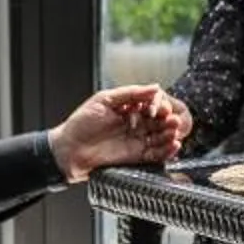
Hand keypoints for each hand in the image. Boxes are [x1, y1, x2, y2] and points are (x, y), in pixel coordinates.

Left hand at [53, 84, 189, 178]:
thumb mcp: (104, 100)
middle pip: (159, 121)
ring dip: (170, 134)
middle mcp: (135, 124)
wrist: (68, 150)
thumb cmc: (80, 124)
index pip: (151, 104)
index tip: (158, 107)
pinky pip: (156, 154)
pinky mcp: (136, 157)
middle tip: (172, 119)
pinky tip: (174, 145)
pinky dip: (167, 151)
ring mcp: (136, 140)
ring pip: (160, 137)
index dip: (158, 105)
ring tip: (175, 130)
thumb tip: (154, 87)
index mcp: (128, 108)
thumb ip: (130, 93)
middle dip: (168, 119)